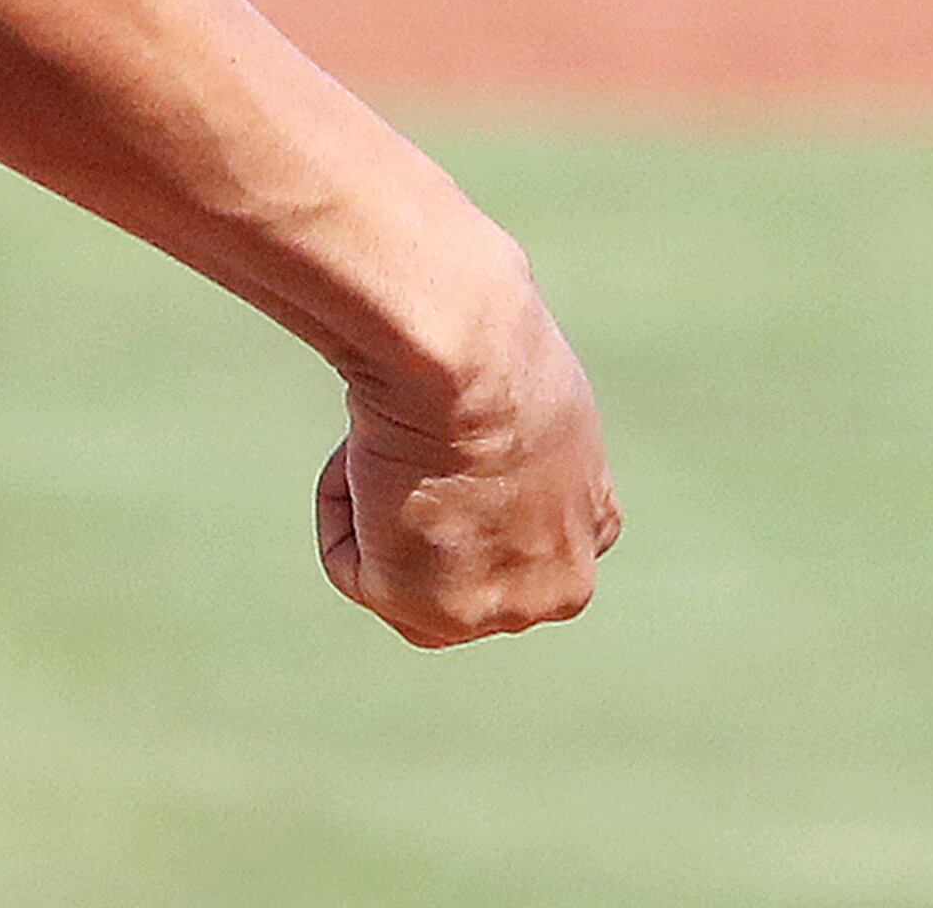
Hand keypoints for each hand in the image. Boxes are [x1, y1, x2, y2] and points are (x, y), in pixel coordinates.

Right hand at [315, 275, 618, 647]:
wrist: (464, 351)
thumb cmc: (482, 333)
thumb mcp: (513, 365)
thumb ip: (496, 404)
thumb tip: (450, 322)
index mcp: (592, 520)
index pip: (525, 532)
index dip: (466, 492)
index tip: (439, 444)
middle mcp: (562, 582)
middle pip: (456, 564)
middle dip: (417, 517)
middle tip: (404, 442)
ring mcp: (501, 607)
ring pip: (399, 567)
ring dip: (376, 505)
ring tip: (392, 440)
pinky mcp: (431, 611)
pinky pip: (351, 565)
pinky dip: (340, 506)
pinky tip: (370, 456)